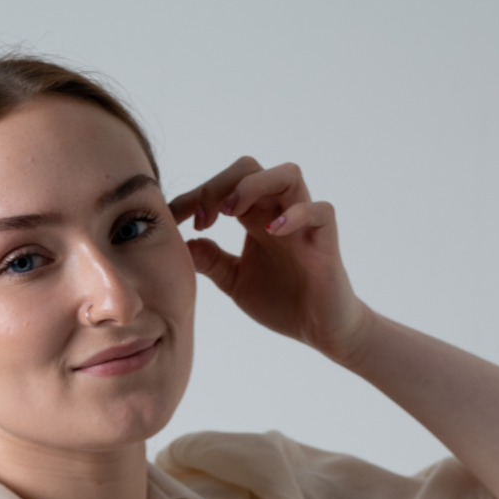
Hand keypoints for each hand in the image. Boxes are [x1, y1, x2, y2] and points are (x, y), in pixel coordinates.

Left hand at [169, 158, 369, 363]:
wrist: (320, 330)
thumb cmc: (281, 302)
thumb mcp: (235, 282)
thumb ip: (212, 262)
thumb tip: (185, 243)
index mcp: (255, 218)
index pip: (224, 187)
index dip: (195, 196)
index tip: (172, 217)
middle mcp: (278, 212)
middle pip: (250, 168)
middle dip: (219, 185)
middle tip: (203, 218)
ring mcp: (304, 223)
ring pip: (288, 174)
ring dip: (254, 186)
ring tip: (232, 212)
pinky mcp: (326, 241)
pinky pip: (320, 210)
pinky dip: (297, 213)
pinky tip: (271, 231)